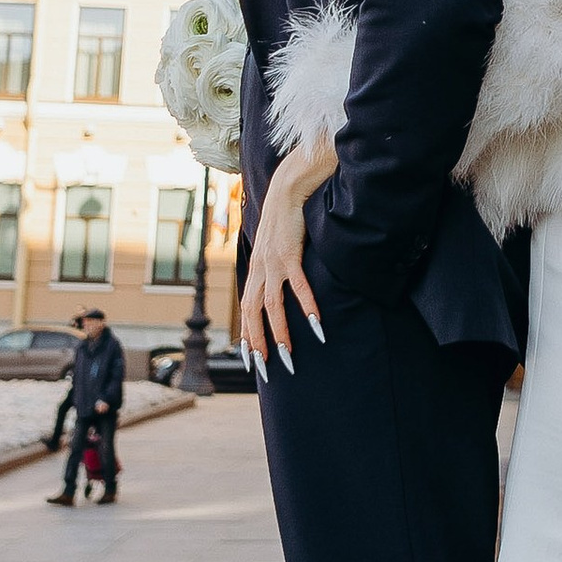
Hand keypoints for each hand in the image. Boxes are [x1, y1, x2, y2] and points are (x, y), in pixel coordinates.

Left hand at [239, 136, 338, 375]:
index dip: (246, 336)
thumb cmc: (285, 220)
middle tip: (267, 370)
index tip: (250, 360)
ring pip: (271, 307)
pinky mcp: (289, 255)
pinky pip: (298, 287)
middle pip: (253, 315)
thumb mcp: (275, 248)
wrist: (287, 190)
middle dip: (258, 345)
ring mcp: (273, 264)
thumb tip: (281, 285)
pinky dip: (306, 308)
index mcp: (255, 272)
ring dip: (280, 334)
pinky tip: (316, 326)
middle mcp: (259, 271)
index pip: (246, 311)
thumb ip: (276, 268)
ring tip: (290, 356)